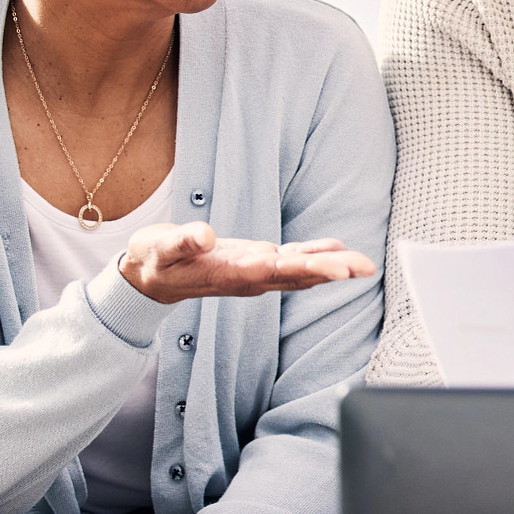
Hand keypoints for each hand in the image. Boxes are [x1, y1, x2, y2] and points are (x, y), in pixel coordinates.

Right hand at [119, 223, 375, 303]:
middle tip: (366, 267)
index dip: (309, 269)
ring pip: (299, 271)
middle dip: (333, 271)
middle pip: (298, 276)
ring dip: (331, 267)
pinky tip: (335, 251)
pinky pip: (290, 262)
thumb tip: (206, 235)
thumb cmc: (153, 260)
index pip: (277, 272)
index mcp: (231, 274)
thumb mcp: (160, 248)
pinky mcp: (253, 262)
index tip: (338, 270)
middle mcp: (249, 278)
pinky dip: (313, 256)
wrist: (148, 277)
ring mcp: (253, 272)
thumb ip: (183, 241)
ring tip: (363, 263)